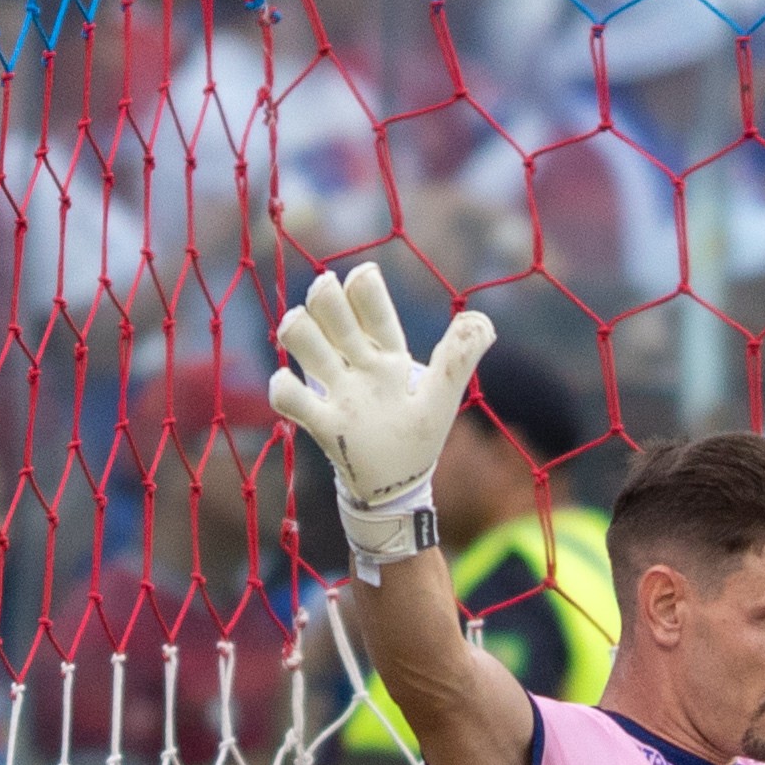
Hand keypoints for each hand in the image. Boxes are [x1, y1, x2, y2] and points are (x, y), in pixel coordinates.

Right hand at [265, 262, 491, 575]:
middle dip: (325, 299)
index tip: (362, 274)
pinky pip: (292, 400)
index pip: (376, 314)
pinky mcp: (322, 424)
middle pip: (335, 320)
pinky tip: (286, 383)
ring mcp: (337, 393)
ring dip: (298, 330)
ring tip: (295, 325)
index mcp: (389, 358)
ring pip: (306, 347)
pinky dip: (283, 389)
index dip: (366, 291)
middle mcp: (359, 368)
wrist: (394, 490)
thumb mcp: (442, 398)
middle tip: (324, 288)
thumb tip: (481, 319)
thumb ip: (458, 358)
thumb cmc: (416, 439)